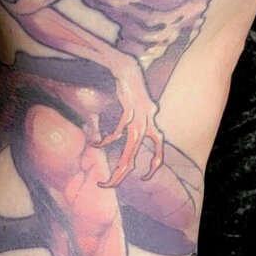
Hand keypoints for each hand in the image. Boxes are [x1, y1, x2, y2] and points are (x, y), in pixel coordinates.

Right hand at [94, 58, 163, 186]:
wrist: (129, 70)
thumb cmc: (130, 89)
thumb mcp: (134, 110)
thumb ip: (134, 123)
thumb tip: (131, 131)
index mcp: (151, 126)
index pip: (159, 151)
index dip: (153, 167)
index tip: (143, 176)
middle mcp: (147, 126)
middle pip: (136, 158)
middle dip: (121, 176)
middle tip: (107, 186)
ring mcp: (139, 120)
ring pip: (129, 152)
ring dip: (117, 170)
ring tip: (104, 180)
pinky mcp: (129, 113)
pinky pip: (117, 133)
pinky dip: (105, 141)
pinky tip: (96, 144)